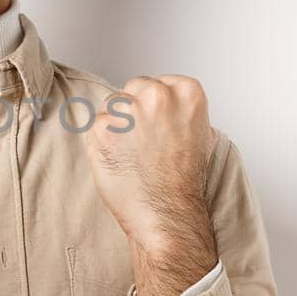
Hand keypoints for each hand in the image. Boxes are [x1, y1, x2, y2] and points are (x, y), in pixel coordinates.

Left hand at [84, 75, 218, 295]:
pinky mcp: (101, 127)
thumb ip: (183, 112)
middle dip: (133, 110)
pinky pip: (95, 126)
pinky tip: (118, 159)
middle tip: (142, 141)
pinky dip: (101, 142)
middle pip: (133, 88)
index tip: (155, 120)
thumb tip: (170, 104)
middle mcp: (157, 95)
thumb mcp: (201, 135)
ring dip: (115, 126)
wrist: (166, 213)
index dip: (154, 104)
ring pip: (112, 106)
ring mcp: (127, 110)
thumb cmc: (183, 182)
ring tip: (131, 153)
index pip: (159, 82)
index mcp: (187, 92)